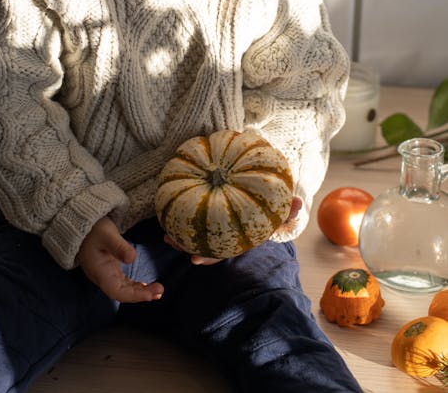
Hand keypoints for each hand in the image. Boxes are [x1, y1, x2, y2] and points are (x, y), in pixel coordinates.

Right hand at [78, 216, 163, 301]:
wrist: (83, 225)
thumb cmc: (94, 229)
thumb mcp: (107, 234)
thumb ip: (118, 246)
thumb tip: (132, 258)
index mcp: (99, 271)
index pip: (116, 291)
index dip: (133, 296)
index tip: (150, 295)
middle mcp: (102, 277)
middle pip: (122, 292)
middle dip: (140, 295)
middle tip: (160, 290)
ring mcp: (106, 274)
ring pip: (124, 289)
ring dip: (140, 291)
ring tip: (158, 290)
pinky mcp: (110, 269)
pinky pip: (123, 283)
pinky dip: (135, 286)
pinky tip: (146, 286)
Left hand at [164, 196, 302, 265]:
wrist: (261, 202)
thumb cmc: (267, 212)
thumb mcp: (277, 212)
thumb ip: (286, 209)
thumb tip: (299, 202)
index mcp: (236, 241)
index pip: (221, 253)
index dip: (208, 258)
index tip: (194, 261)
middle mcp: (223, 238)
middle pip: (202, 246)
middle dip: (185, 246)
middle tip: (170, 240)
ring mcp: (213, 229)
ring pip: (193, 235)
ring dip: (178, 235)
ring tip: (164, 232)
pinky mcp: (206, 216)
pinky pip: (192, 219)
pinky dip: (181, 217)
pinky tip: (169, 210)